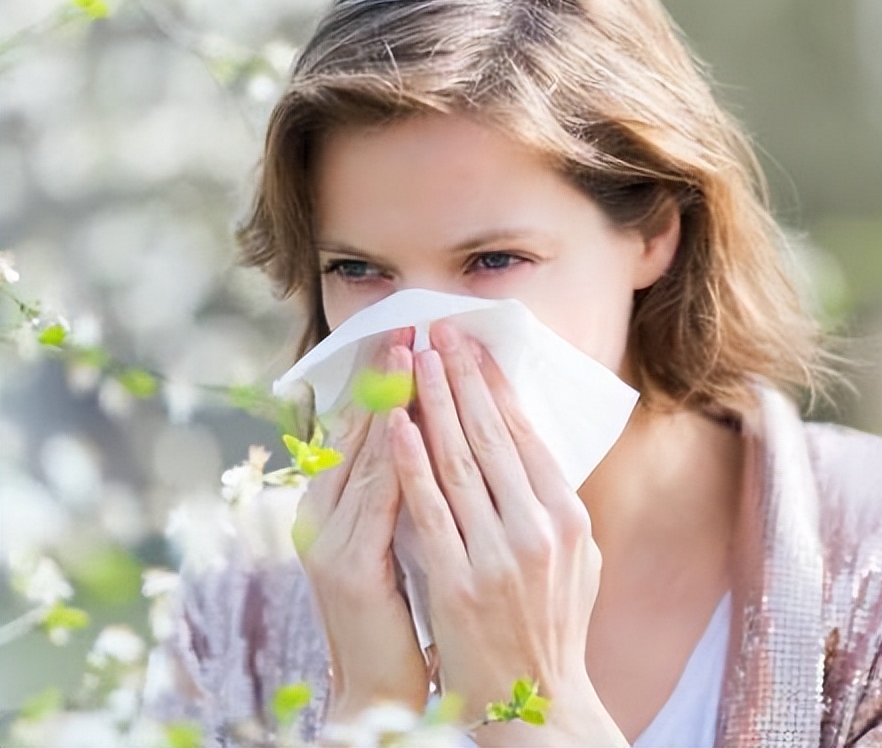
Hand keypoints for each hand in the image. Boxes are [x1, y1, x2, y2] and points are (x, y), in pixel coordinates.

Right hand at [293, 330, 428, 721]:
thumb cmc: (397, 610)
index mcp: (332, 505)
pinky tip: (409, 422)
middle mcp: (321, 514)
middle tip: (412, 322)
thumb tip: (433, 430)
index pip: (361, 428)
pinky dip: (393, 457)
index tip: (411, 332)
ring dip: (390, 398)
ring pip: (366, 453)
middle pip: (357, 428)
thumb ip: (403, 489)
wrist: (377, 686)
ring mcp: (328, 539)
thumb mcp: (395, 536)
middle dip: (385, 373)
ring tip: (412, 350)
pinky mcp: (349, 567)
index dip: (383, 378)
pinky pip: (376, 500)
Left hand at [390, 321, 624, 745]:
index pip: (526, 436)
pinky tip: (395, 423)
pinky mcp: (459, 582)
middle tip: (438, 332)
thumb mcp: (575, 560)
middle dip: (460, 378)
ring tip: (412, 360)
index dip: (496, 387)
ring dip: (431, 404)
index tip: (473, 348)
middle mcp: (539, 530)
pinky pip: (429, 508)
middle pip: (492, 436)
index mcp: (569, 518)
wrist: (536, 702)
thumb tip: (529, 447)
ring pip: (459, 462)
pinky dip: (410, 461)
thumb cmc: (551, 626)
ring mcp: (499, 555)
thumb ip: (554, 504)